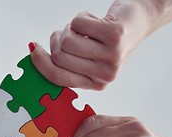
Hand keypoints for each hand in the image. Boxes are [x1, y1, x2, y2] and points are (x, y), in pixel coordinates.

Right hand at [30, 0, 154, 89]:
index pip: (58, 78)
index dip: (41, 63)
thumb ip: (67, 63)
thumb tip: (34, 55)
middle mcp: (105, 74)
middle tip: (70, 33)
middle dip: (58, 40)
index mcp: (96, 84)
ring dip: (70, 28)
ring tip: (84, 28)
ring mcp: (111, 56)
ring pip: (66, 41)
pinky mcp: (114, 36)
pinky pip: (77, 24)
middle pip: (59, 57)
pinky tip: (95, 20)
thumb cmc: (108, 39)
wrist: (138, 21)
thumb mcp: (89, 58)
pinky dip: (81, 17)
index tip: (33, 49)